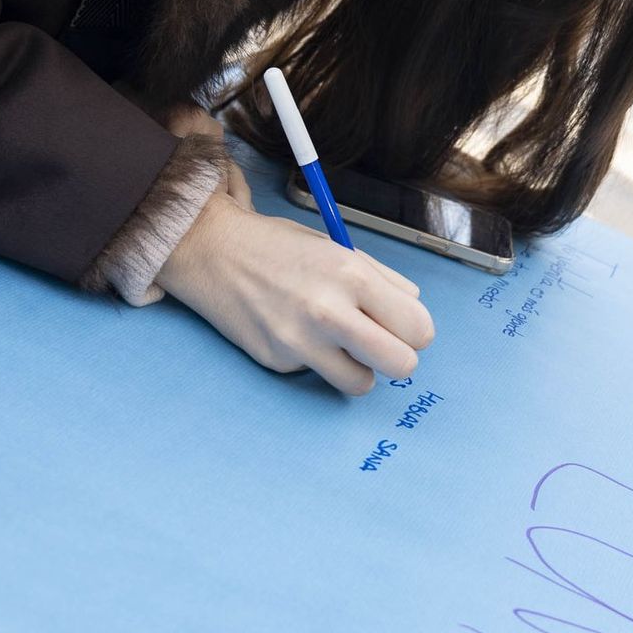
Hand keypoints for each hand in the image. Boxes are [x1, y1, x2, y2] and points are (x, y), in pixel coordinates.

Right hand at [156, 183, 435, 396]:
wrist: (214, 251)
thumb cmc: (279, 247)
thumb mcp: (338, 248)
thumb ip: (382, 279)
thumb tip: (414, 308)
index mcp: (353, 277)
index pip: (419, 329)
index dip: (414, 330)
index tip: (401, 326)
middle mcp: (329, 313)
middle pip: (402, 365)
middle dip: (398, 358)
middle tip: (380, 344)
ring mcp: (300, 342)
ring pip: (362, 384)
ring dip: (357, 368)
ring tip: (338, 343)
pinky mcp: (277, 361)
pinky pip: (315, 373)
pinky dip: (312, 359)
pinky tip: (292, 330)